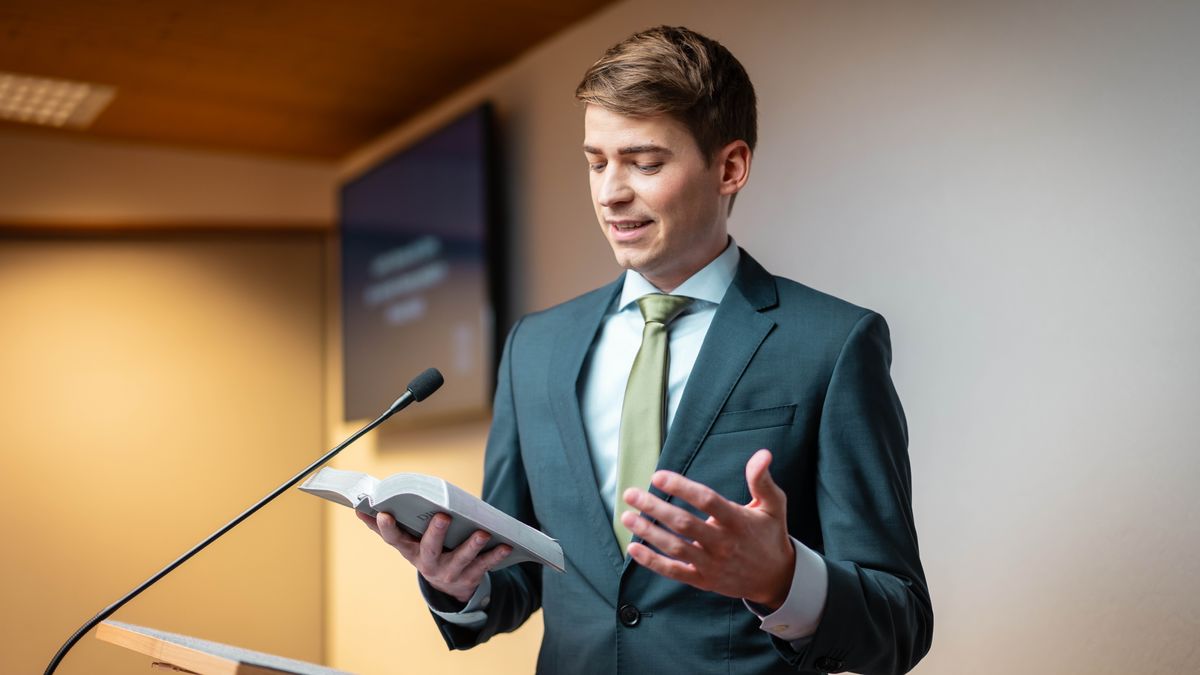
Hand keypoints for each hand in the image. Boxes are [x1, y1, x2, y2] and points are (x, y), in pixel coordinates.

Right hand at [357, 511, 511, 602]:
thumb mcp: (407, 541)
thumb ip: (387, 525)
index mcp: (409, 550)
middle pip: (429, 549)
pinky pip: (484, 566)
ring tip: (482, 532)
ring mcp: (449, 572)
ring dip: (472, 546)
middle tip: (442, 516)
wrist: (448, 587)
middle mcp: (427, 563)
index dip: (386, 527)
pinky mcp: (469, 577)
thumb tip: (359, 507)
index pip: (394, 538)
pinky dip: (495, 556)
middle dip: (435, 534)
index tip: (382, 512)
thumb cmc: (425, 550)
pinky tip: (506, 545)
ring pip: (461, 560)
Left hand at [620, 449, 794, 609]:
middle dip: (655, 508)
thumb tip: (763, 454)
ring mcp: (712, 564)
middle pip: (684, 524)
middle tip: (631, 494)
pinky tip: (634, 548)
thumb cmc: (771, 535)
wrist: (777, 579)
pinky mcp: (704, 580)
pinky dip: (652, 561)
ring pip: (675, 547)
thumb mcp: (774, 505)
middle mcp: (723, 543)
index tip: (658, 476)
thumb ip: (762, 480)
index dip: (682, 487)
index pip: (706, 501)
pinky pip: (674, 571)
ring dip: (648, 532)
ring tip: (626, 516)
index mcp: (737, 521)